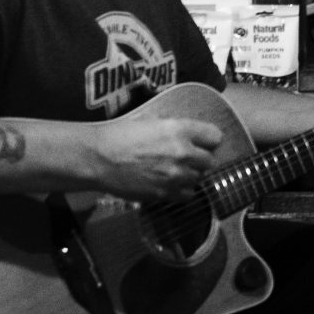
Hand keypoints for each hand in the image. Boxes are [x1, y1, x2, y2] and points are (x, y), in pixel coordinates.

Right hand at [93, 115, 222, 200]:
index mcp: (179, 129)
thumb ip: (172, 125)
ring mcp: (175, 175)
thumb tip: (185, 130)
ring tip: (174, 171)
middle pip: (210, 161)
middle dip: (200, 159)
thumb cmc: (119, 134)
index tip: (202, 142)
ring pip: (199, 178)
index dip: (208, 140)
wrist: (98, 158)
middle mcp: (183, 152)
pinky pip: (188, 195)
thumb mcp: (149, 119)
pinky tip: (170, 183)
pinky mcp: (165, 193)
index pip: (215, 137)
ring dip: (191, 175)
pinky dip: (182, 190)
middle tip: (187, 158)